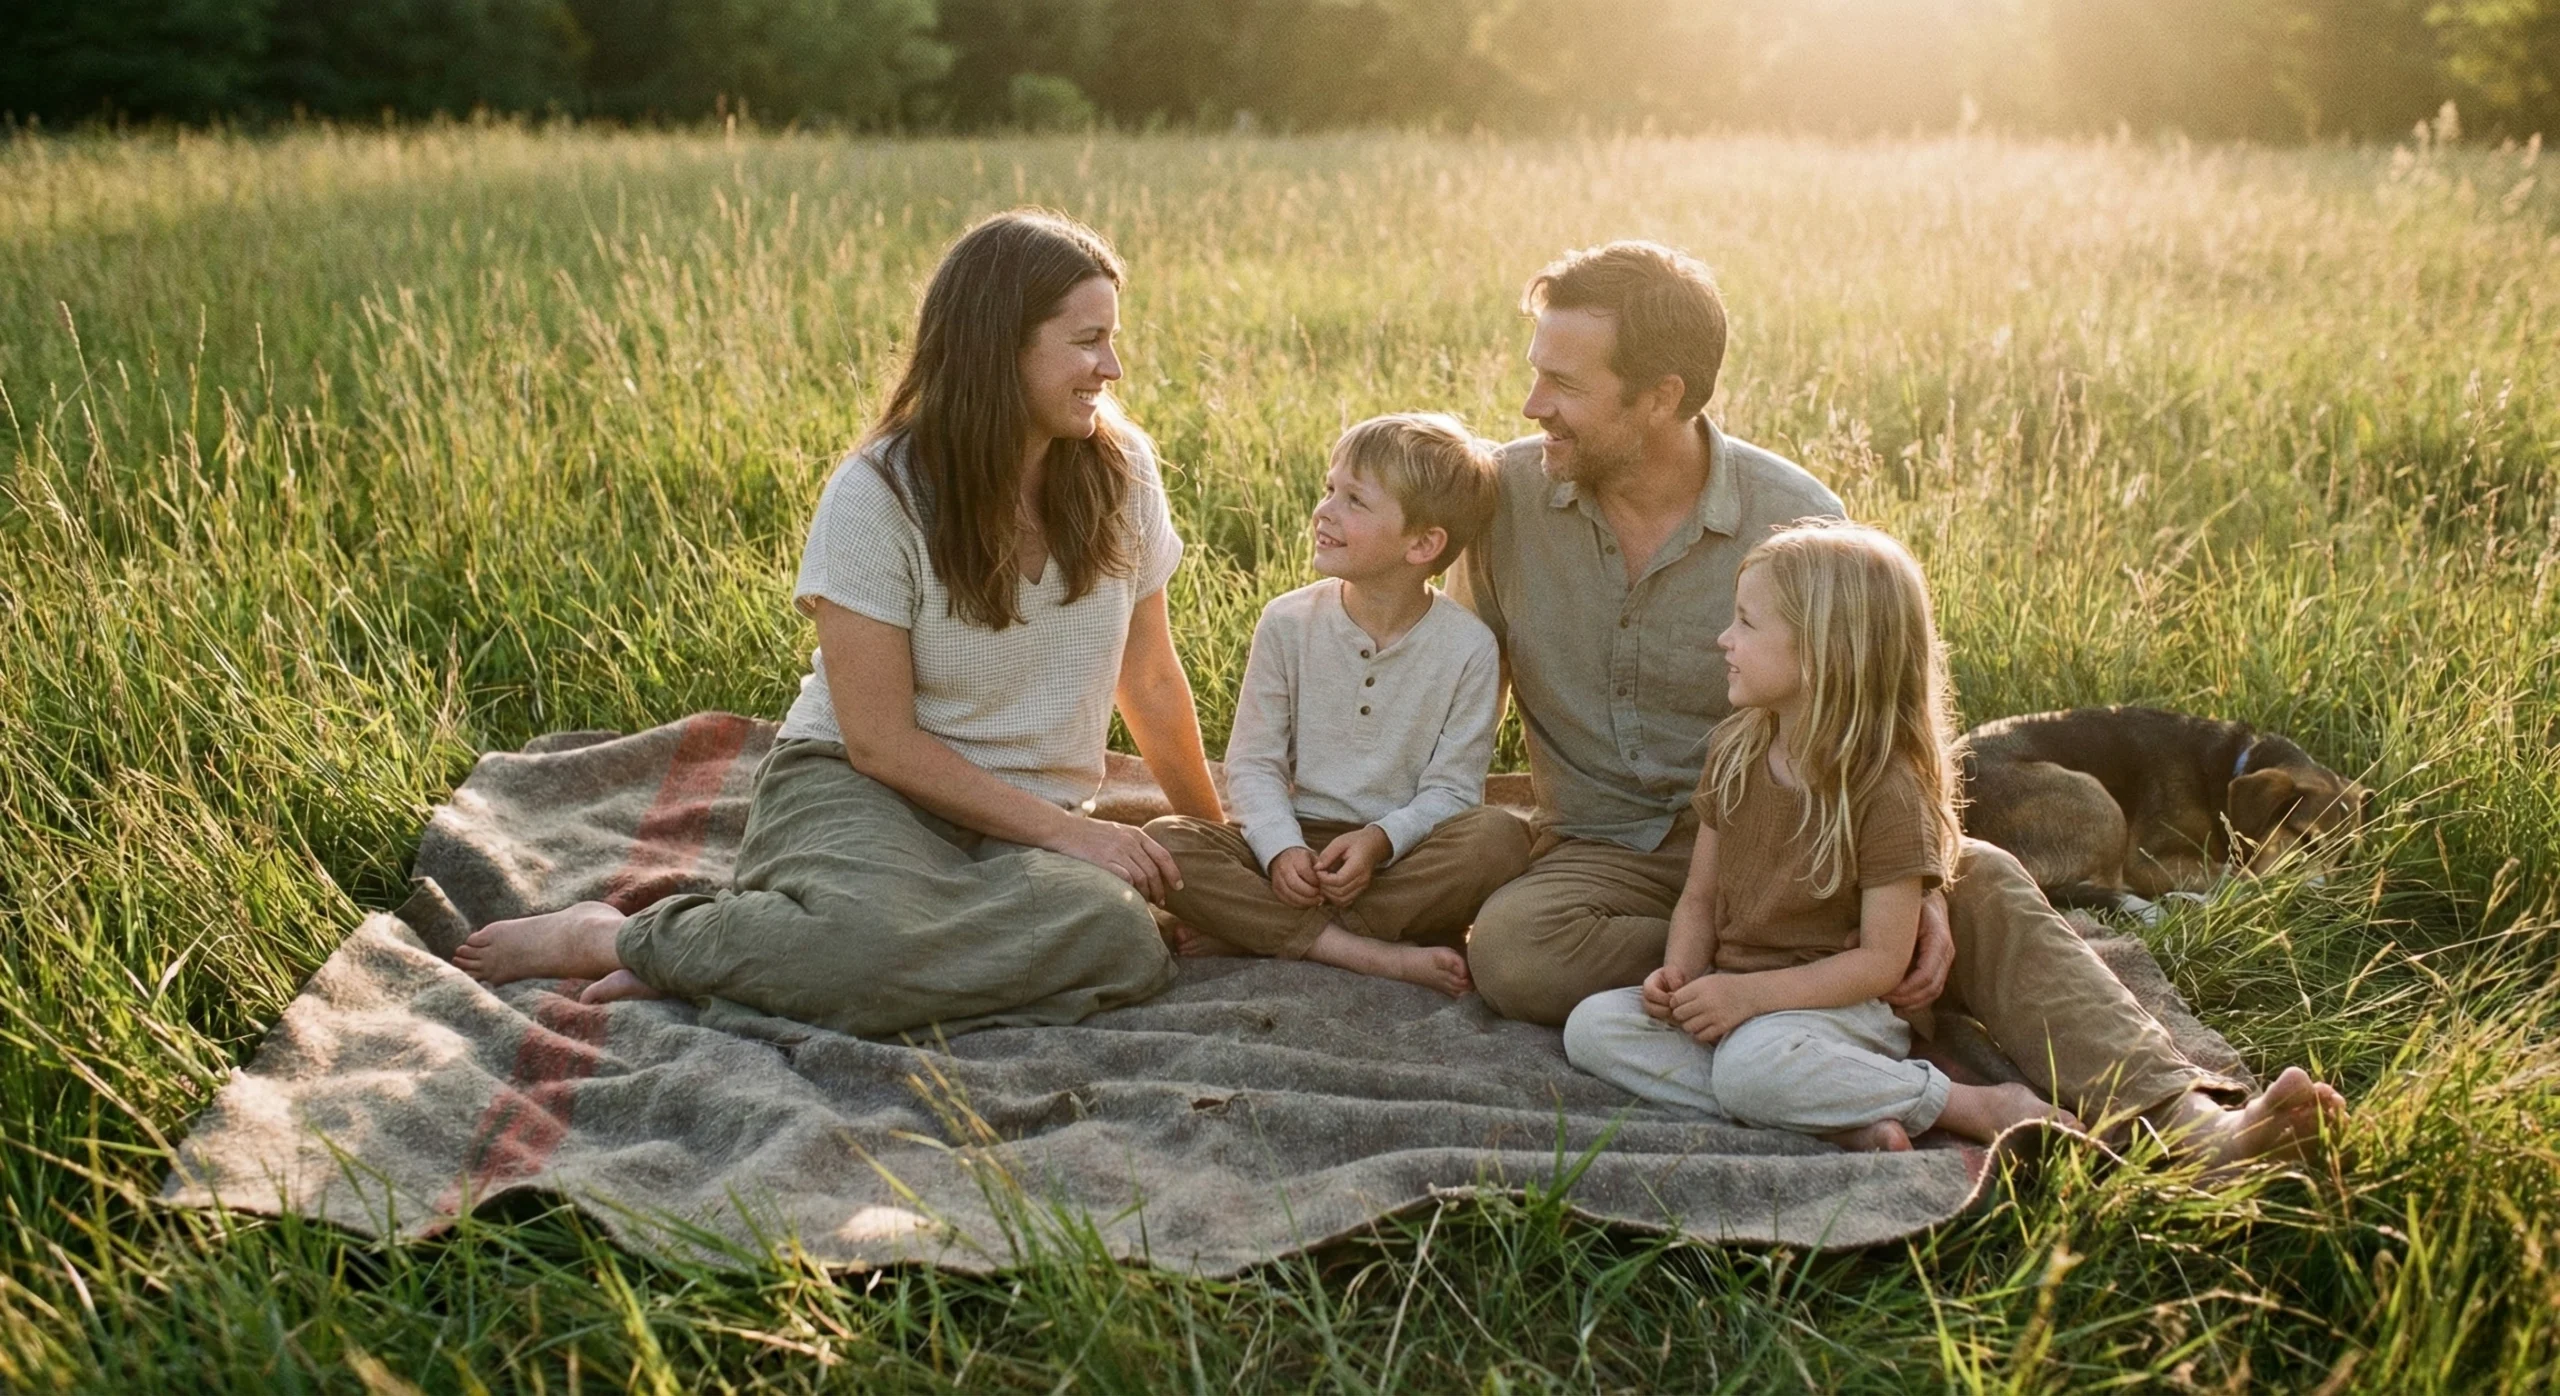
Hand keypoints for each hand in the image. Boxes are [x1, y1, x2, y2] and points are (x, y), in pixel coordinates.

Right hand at [1051, 817, 1182, 905]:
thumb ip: (1133, 843)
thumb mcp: (1116, 831)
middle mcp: (1129, 842)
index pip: (1163, 855)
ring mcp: (1116, 851)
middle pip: (1153, 870)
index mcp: (1135, 834)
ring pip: (1141, 878)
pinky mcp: (1103, 861)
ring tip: (1146, 903)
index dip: (1173, 872)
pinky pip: (1125, 879)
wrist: (1063, 829)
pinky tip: (1131, 898)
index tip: (1179, 886)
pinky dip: (1132, 891)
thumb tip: (1148, 863)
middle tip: (1161, 902)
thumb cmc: (1089, 833)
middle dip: (1160, 889)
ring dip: (1147, 894)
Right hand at [1268, 846, 1323, 907]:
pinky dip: (1298, 905)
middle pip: (1295, 884)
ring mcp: (1277, 880)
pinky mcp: (1275, 890)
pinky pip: (1286, 900)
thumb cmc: (1302, 860)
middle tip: (1321, 897)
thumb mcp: (1312, 857)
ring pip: (1290, 894)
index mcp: (1295, 858)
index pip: (1304, 871)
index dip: (1315, 881)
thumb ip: (1320, 868)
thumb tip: (1325, 880)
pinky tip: (1308, 904)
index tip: (1322, 885)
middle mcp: (1284, 868)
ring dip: (1305, 901)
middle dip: (1310, 894)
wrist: (1283, 857)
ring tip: (1316, 902)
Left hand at [1314, 825, 1392, 905]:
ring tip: (1323, 882)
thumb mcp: (1340, 841)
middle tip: (1318, 877)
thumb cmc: (1356, 841)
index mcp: (1358, 866)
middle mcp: (1362, 879)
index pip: (1339, 881)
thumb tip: (1316, 868)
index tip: (1317, 870)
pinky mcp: (1360, 890)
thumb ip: (1328, 854)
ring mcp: (1363, 887)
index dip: (1324, 879)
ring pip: (1342, 900)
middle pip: (1340, 892)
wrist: (1373, 845)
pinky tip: (1330, 888)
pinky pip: (1346, 901)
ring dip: (1328, 894)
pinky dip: (1335, 898)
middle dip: (1325, 887)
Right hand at [1641, 964, 1690, 1022]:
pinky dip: (1672, 1022)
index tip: (1674, 998)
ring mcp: (1653, 1007)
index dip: (1661, 997)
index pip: (1649, 992)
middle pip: (1649, 1007)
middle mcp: (1648, 998)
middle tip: (1676, 1008)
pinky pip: (1663, 1022)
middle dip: (1663, 1010)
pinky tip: (1682, 1018)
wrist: (1684, 981)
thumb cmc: (1679, 974)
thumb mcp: (1676, 972)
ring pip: (1655, 1017)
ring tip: (1680, 1013)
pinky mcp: (1661, 1016)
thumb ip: (1674, 979)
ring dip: (1668, 1017)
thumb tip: (1674, 989)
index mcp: (1649, 984)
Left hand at [1668, 973, 1760, 1044]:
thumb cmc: (1725, 986)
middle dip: (1681, 1015)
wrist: (1750, 993)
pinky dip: (1700, 1034)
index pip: (1675, 1000)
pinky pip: (1701, 1036)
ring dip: (1689, 1025)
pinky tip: (1704, 1028)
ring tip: (1696, 1021)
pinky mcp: (1722, 1027)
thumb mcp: (1706, 981)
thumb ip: (1689, 990)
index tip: (1682, 1004)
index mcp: (1700, 988)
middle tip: (1688, 1014)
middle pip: (1679, 1015)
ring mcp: (1714, 1015)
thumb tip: (1670, 1002)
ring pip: (1688, 1027)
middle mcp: (1705, 1002)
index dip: (1675, 1003)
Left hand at [1883, 888, 1952, 1009]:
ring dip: (1913, 1003)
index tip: (1885, 992)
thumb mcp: (1893, 913)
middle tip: (1882, 1000)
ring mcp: (1946, 960)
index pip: (1926, 975)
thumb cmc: (1909, 907)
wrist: (1929, 901)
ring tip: (1890, 1006)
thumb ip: (1871, 929)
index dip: (1905, 989)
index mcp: (1937, 939)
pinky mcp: (1942, 966)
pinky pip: (1934, 990)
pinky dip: (1918, 1001)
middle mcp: (1945, 952)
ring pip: (1934, 992)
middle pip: (1931, 987)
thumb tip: (1847, 944)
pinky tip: (1900, 1006)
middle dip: (1906, 998)